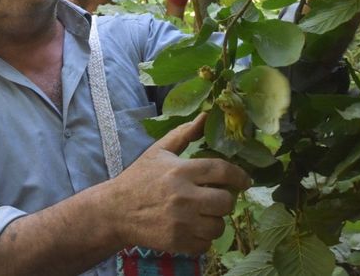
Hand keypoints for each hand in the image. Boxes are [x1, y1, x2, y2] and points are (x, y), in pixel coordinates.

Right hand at [109, 113, 250, 254]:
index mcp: (181, 170)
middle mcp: (183, 196)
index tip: (245, 181)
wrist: (114, 211)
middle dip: (225, 200)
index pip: (222, 171)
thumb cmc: (139, 178)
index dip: (239, 176)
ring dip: (214, 220)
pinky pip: (205, 244)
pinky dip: (203, 239)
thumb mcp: (159, 151)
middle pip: (226, 201)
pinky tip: (192, 228)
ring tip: (203, 215)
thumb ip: (184, 133)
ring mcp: (181, 221)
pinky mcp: (176, 241)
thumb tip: (206, 115)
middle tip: (217, 199)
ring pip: (218, 226)